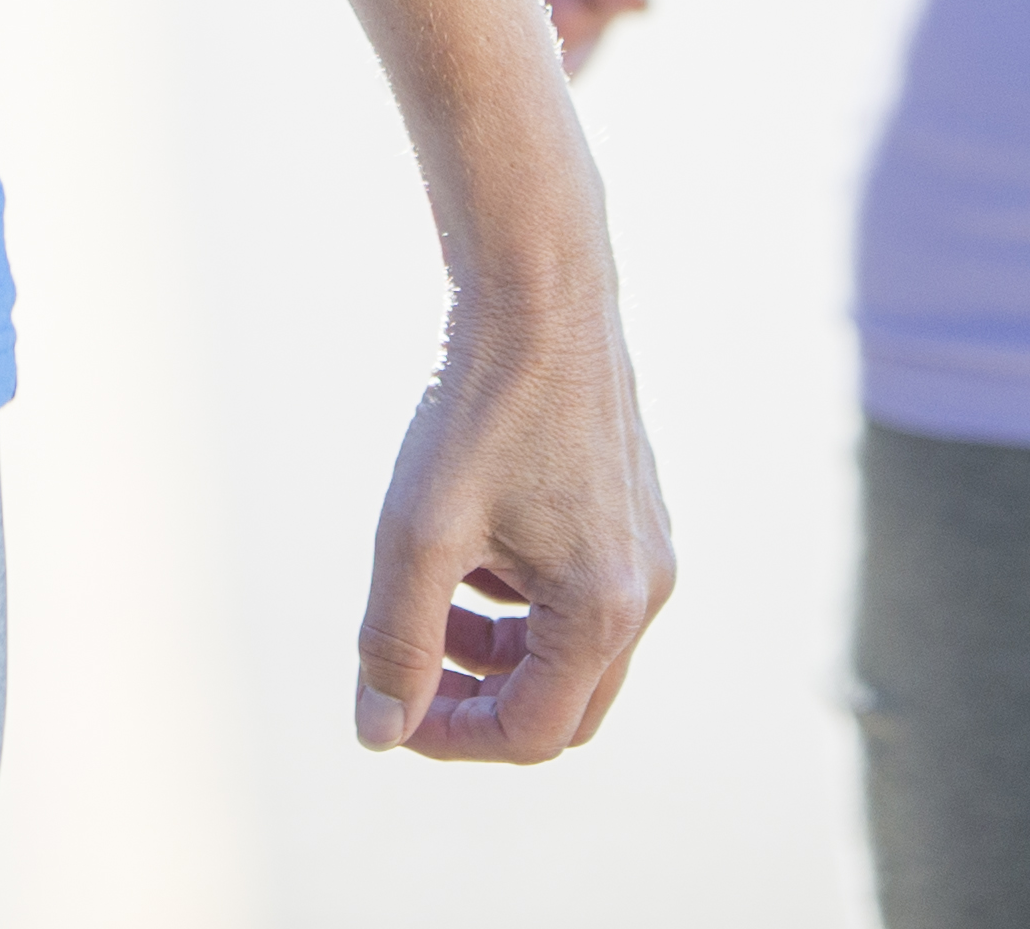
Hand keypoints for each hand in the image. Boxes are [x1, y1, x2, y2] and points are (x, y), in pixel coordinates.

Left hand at [354, 268, 672, 762]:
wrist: (540, 291)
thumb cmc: (480, 407)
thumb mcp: (418, 532)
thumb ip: (397, 641)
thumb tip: (380, 732)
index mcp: (603, 610)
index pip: (531, 733)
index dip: (452, 737)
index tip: (387, 710)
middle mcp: (645, 593)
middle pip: (562, 707)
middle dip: (479, 703)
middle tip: (406, 673)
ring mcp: (649, 554)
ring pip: (571, 653)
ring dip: (496, 651)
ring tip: (430, 596)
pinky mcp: (636, 519)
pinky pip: (582, 600)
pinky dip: (520, 602)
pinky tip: (471, 546)